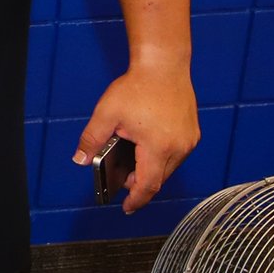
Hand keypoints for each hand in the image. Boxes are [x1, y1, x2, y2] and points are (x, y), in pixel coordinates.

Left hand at [74, 62, 197, 213]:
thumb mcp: (107, 114)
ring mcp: (189, 140)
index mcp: (158, 147)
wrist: (164, 64)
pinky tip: (146, 149)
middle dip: (140, 184)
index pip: (148, 185)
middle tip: (121, 180)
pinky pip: (177, 154)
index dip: (136, 200)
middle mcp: (179, 147)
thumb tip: (80, 160)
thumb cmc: (137, 87)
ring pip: (169, 167)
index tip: (127, 208)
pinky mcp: (193, 133)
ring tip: (132, 162)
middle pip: (159, 178)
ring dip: (151, 170)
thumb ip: (92, 139)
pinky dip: (161, 158)